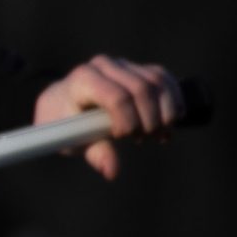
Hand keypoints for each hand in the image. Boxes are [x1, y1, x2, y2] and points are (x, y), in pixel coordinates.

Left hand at [32, 54, 184, 180]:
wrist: (63, 104)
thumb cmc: (65, 124)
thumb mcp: (73, 140)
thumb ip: (95, 152)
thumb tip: (112, 172)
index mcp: (83, 79)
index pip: (117, 97)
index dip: (127, 120)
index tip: (123, 137)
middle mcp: (103, 65)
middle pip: (141, 88)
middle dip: (149, 118)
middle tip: (145, 140)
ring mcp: (122, 64)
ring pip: (156, 81)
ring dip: (165, 111)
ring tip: (159, 135)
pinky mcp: (137, 68)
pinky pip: (163, 78)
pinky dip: (173, 99)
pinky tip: (173, 120)